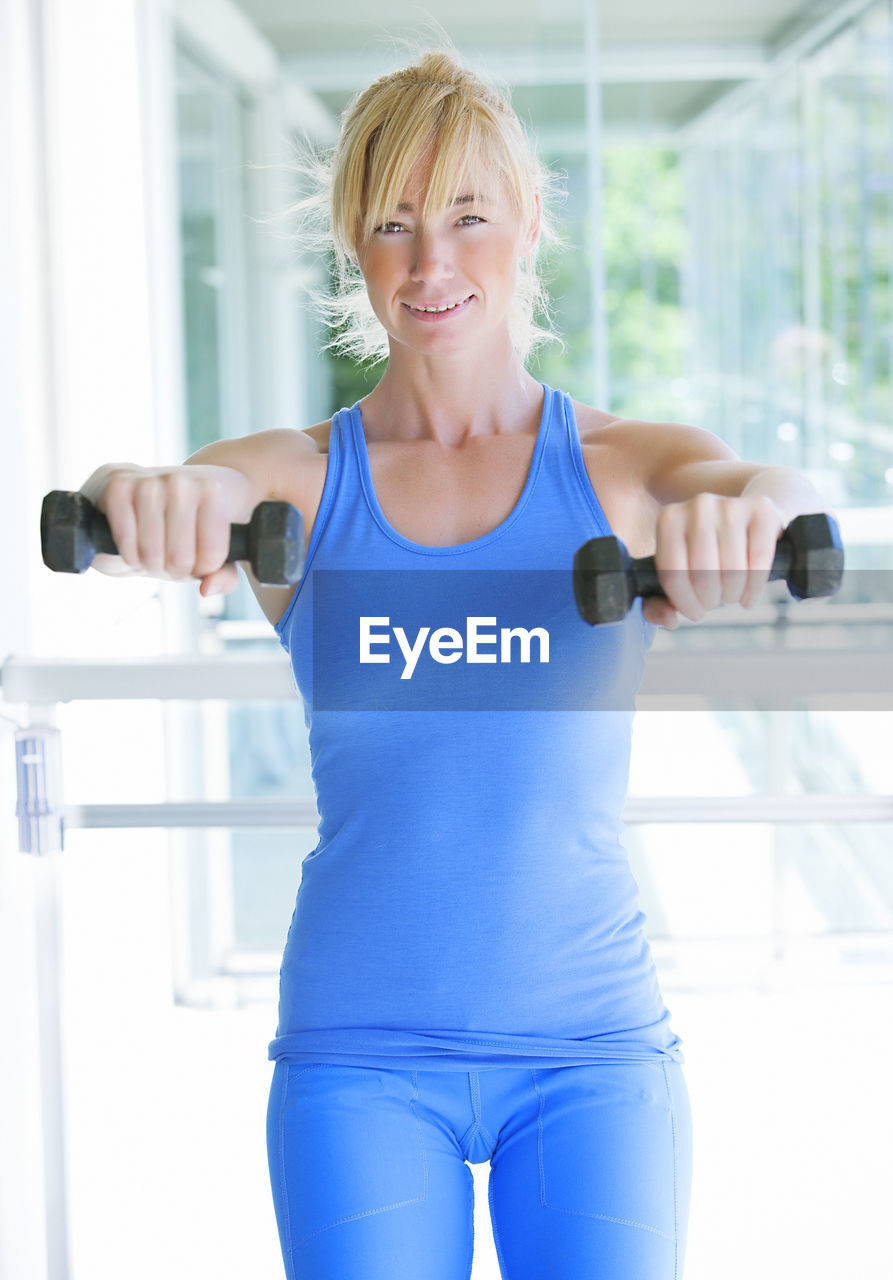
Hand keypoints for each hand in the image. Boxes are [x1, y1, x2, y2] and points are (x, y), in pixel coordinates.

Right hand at [94, 467, 239, 595]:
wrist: (143, 492)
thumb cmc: (182, 528)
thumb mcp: (208, 551)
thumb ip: (223, 575)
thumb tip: (207, 589)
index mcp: (211, 491)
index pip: (212, 555)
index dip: (201, 569)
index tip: (195, 559)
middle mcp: (180, 482)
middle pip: (181, 557)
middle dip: (173, 570)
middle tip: (170, 560)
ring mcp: (147, 481)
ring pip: (151, 552)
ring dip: (149, 565)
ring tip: (153, 555)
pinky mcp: (117, 485)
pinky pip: (124, 539)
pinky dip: (128, 554)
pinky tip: (134, 549)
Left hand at [641, 493, 786, 628]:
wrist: (744, 520)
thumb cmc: (705, 554)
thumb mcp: (676, 573)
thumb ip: (657, 604)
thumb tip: (670, 619)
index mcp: (669, 519)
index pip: (672, 573)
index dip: (684, 602)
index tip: (694, 612)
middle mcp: (698, 506)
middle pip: (703, 572)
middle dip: (710, 599)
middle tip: (714, 602)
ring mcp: (730, 505)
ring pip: (732, 569)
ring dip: (732, 594)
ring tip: (730, 595)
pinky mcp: (761, 509)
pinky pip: (759, 560)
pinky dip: (754, 587)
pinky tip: (748, 596)